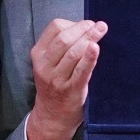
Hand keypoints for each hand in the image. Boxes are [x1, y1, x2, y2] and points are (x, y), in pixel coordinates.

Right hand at [24, 18, 107, 139]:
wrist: (52, 116)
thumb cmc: (55, 84)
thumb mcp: (49, 62)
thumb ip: (61, 46)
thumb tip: (86, 27)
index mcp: (38, 54)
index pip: (55, 28)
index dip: (73, 23)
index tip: (87, 25)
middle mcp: (45, 65)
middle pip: (64, 38)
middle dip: (83, 28)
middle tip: (99, 26)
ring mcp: (57, 78)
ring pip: (73, 52)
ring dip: (90, 38)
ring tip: (101, 30)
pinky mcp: (71, 89)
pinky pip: (81, 70)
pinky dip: (89, 58)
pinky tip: (96, 48)